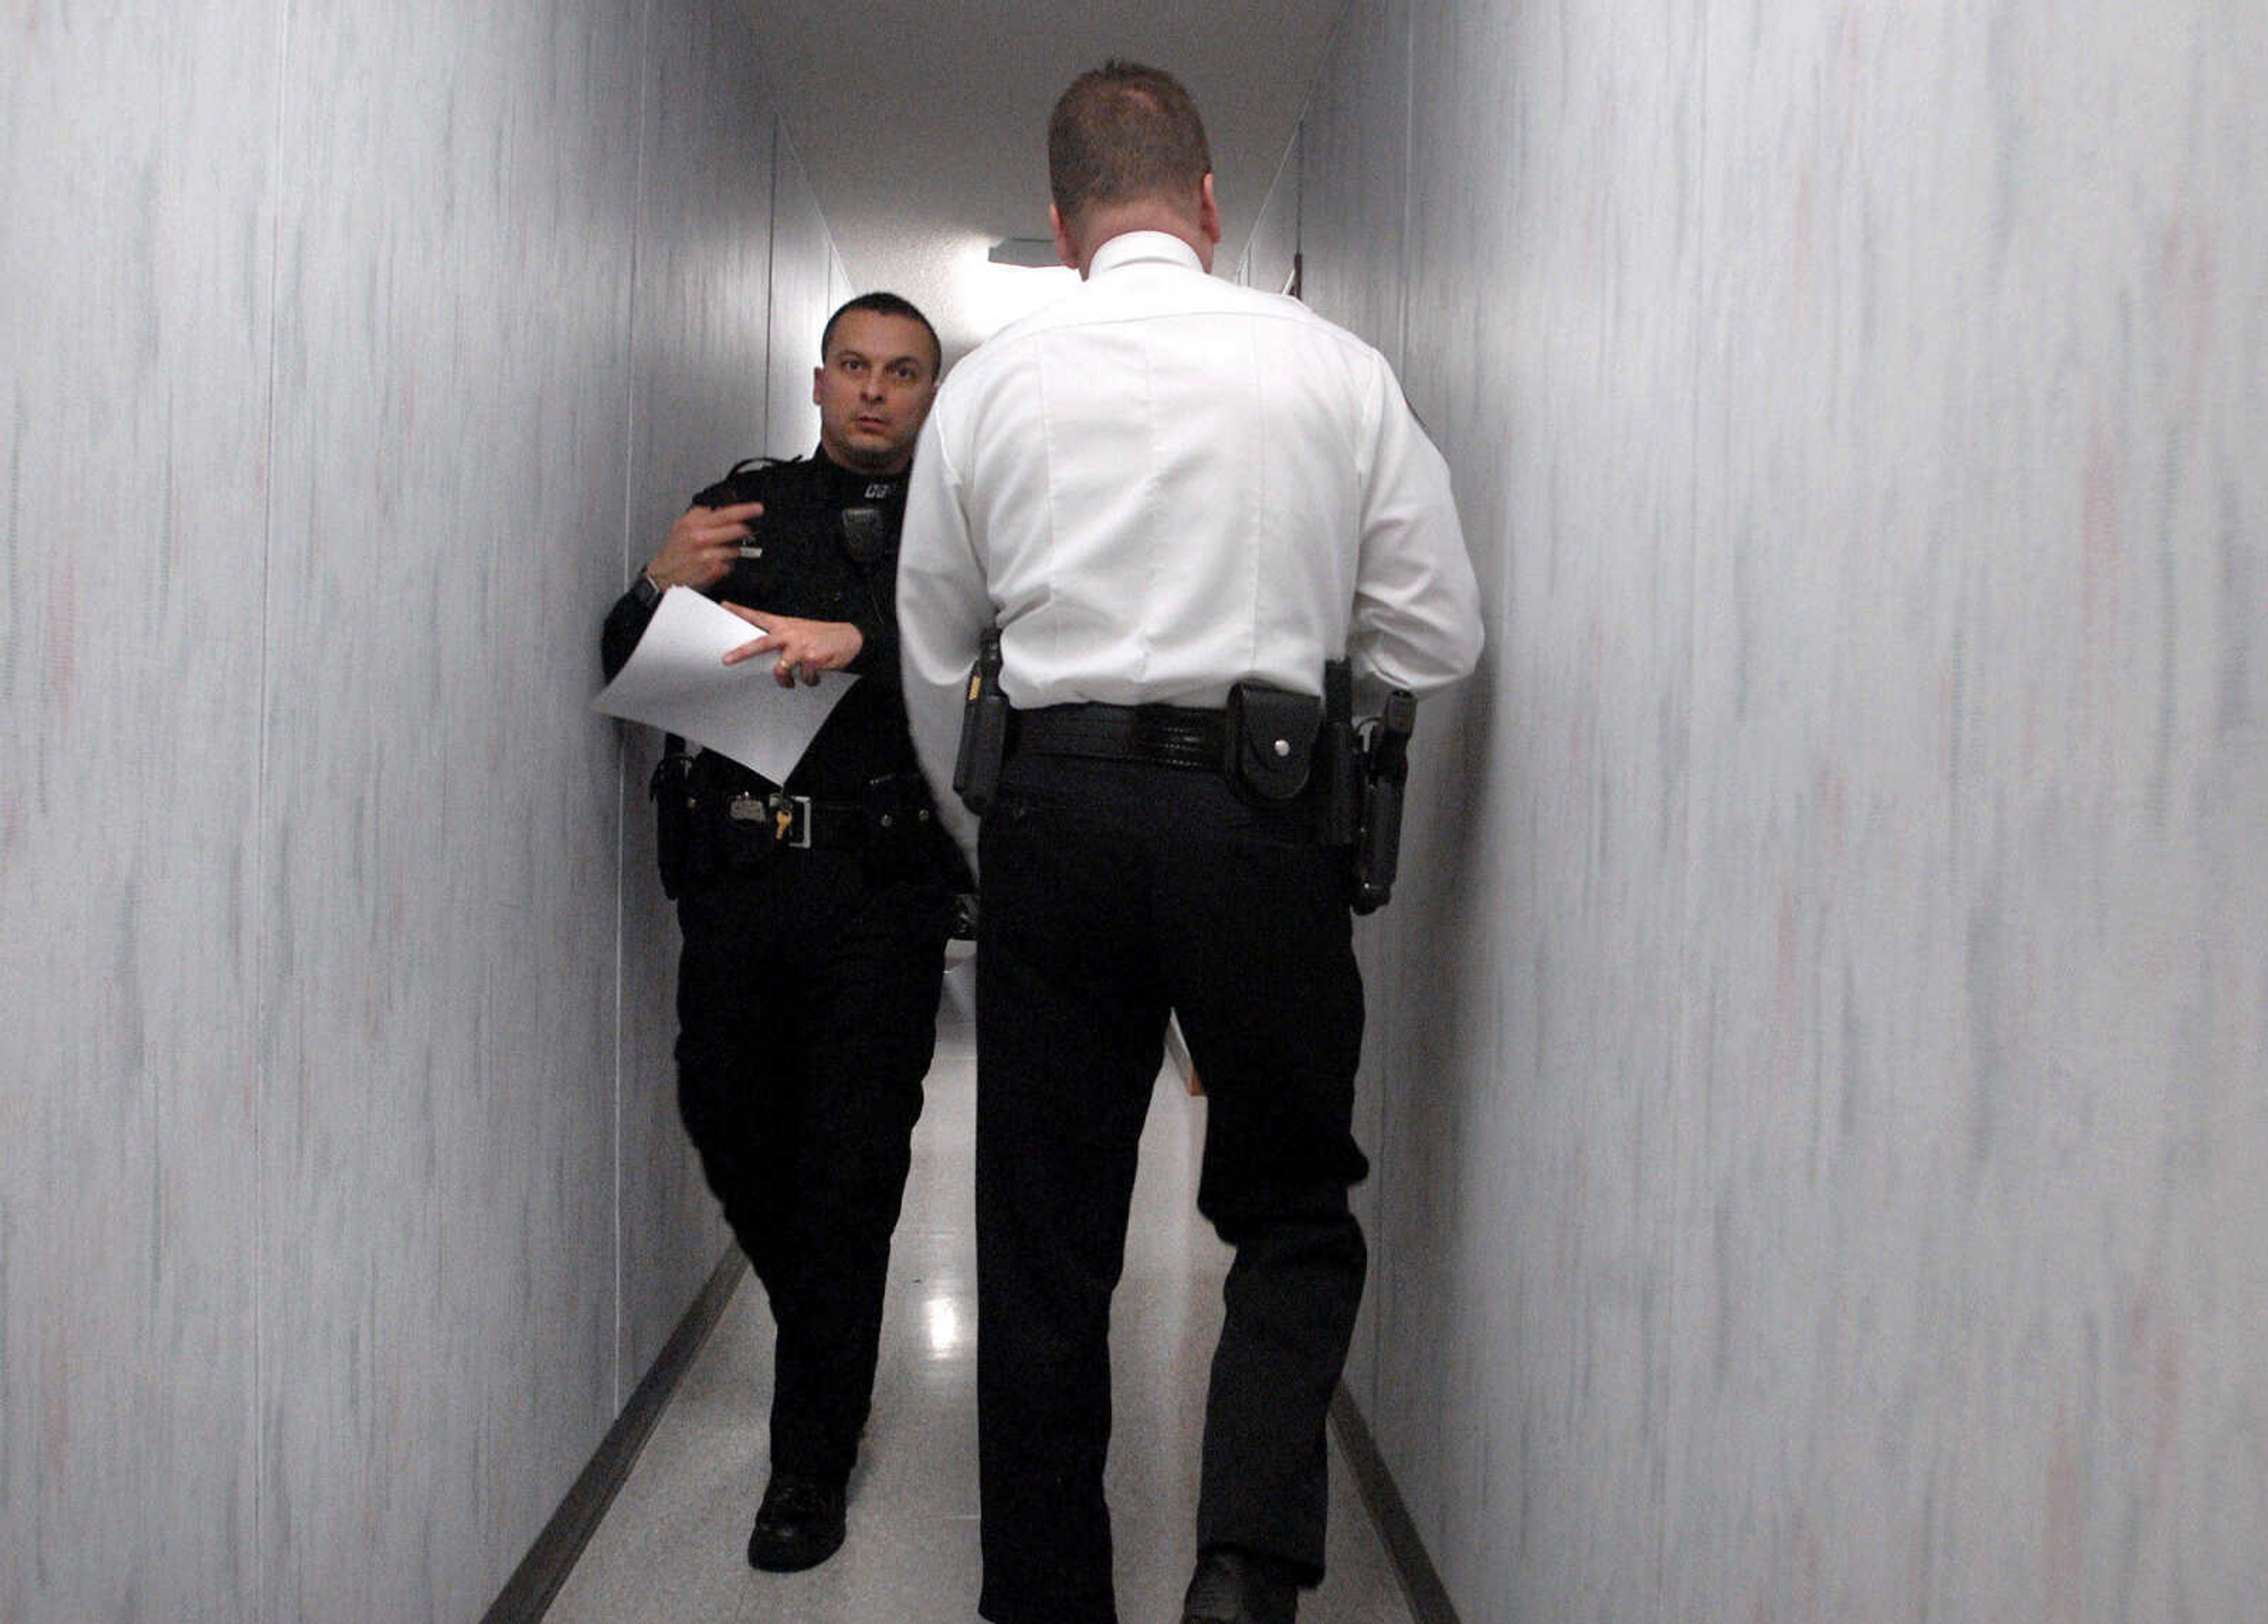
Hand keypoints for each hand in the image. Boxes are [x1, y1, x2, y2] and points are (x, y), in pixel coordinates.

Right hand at [644, 501, 762, 590]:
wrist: (664, 577)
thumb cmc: (674, 553)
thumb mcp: (680, 526)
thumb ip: (698, 515)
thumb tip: (714, 508)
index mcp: (694, 524)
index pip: (726, 513)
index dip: (746, 510)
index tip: (758, 508)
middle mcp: (701, 538)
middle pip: (737, 529)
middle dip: (744, 531)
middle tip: (745, 532)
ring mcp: (709, 555)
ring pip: (736, 549)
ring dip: (733, 550)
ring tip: (719, 552)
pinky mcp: (714, 570)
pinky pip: (731, 564)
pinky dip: (727, 564)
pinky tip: (716, 563)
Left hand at [719, 606, 864, 686]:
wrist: (851, 638)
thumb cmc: (824, 637)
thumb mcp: (801, 631)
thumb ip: (783, 640)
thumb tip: (768, 656)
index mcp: (785, 625)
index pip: (759, 616)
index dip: (740, 611)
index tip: (725, 605)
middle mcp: (790, 634)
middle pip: (760, 643)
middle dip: (742, 652)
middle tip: (727, 659)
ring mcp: (800, 646)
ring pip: (780, 669)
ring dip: (786, 680)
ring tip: (792, 682)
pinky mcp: (811, 659)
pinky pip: (802, 677)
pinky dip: (809, 680)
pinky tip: (814, 675)